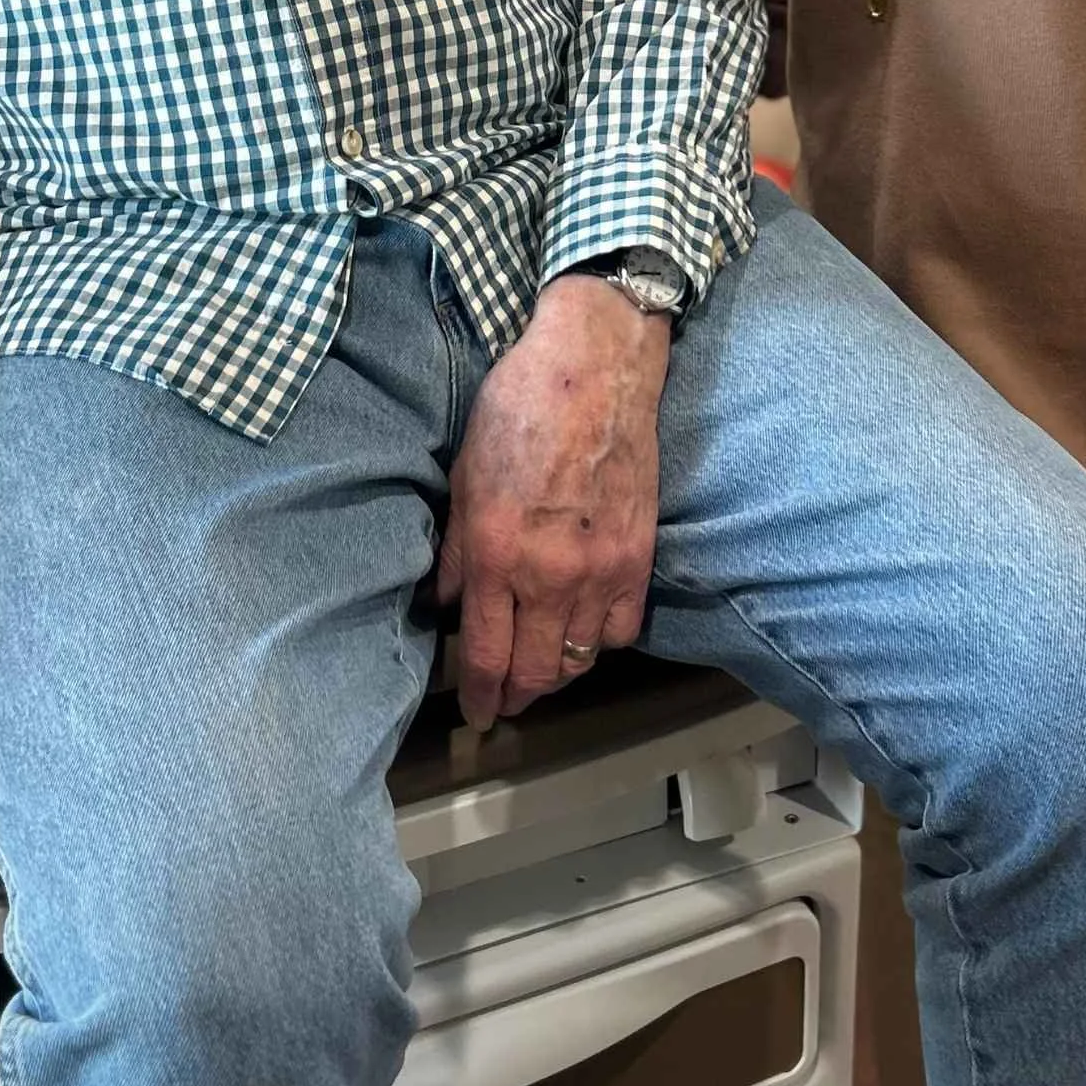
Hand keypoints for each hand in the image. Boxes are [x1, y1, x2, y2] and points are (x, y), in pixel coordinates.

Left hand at [435, 274, 667, 729]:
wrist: (595, 370)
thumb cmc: (521, 407)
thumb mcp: (465, 473)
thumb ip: (456, 548)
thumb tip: (447, 602)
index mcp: (497, 554)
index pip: (486, 654)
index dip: (480, 696)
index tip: (477, 715)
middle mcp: (549, 575)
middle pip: (534, 672)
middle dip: (516, 696)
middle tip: (505, 702)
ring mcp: (600, 570)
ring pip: (579, 660)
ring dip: (556, 674)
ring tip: (540, 671)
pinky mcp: (638, 557)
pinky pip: (621, 629)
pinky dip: (601, 642)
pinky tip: (584, 630)